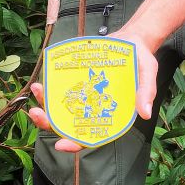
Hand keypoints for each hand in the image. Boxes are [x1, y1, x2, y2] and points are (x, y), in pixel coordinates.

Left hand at [28, 28, 158, 151]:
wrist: (132, 40)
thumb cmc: (141, 60)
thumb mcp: (147, 73)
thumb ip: (146, 92)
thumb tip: (145, 114)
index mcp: (108, 116)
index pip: (89, 137)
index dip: (74, 143)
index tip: (60, 144)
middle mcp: (92, 109)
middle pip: (66, 124)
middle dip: (48, 122)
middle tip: (36, 112)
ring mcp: (82, 96)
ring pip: (58, 107)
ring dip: (44, 102)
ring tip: (37, 89)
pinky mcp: (75, 82)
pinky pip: (59, 89)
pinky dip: (48, 87)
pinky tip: (41, 81)